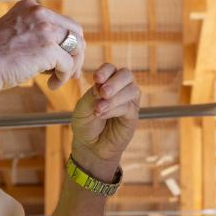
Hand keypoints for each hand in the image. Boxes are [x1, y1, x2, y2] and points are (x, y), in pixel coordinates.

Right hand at [0, 0, 84, 91]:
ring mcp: (45, 29)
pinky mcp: (48, 48)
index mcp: (30, 7)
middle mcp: (40, 13)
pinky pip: (68, 64)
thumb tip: (58, 52)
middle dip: (76, 52)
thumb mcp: (12, 35)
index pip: (61, 21)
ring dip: (72, 66)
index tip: (63, 58)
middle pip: (75, 31)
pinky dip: (64, 77)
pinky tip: (51, 85)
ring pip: (77, 46)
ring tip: (59, 79)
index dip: (66, 42)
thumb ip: (33, 35)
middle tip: (71, 72)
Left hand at [69, 64, 139, 180]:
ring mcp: (129, 101)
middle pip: (126, 74)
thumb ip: (91, 95)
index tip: (96, 79)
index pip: (111, 68)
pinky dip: (115, 109)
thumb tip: (102, 87)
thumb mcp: (82, 108)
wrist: (90, 146)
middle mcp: (121, 88)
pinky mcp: (133, 116)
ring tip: (99, 109)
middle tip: (103, 92)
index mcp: (107, 82)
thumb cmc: (85, 124)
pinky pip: (128, 107)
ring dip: (114, 98)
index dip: (105, 70)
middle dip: (114, 82)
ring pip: (131, 90)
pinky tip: (102, 114)